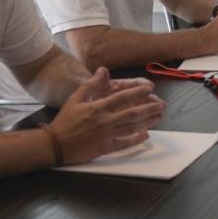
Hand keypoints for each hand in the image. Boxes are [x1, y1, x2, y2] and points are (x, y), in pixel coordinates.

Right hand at [49, 68, 165, 164]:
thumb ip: (90, 85)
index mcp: (98, 108)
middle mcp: (105, 121)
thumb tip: (102, 70)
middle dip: (149, 108)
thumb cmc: (65, 121)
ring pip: (131, 127)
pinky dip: (136, 139)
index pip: (122, 97)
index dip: (138, 92)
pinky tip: (145, 135)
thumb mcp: (75, 99)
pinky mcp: (105, 148)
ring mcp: (106, 135)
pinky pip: (124, 143)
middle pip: (132, 113)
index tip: (150, 89)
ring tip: (159, 117)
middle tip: (162, 104)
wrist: (55, 145)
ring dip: (147, 121)